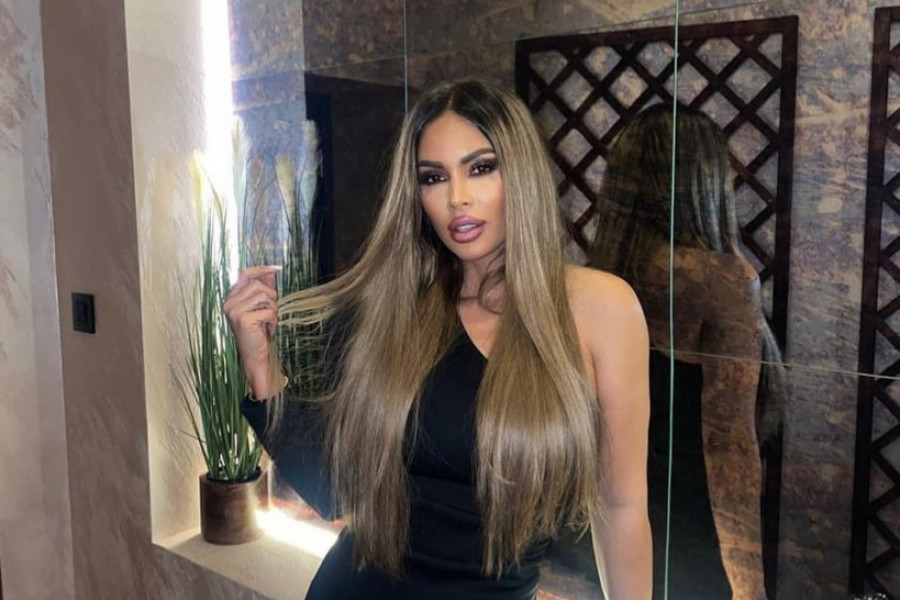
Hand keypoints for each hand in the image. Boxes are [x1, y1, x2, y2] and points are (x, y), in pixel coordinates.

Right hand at [225, 265, 279, 396]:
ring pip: (264, 297)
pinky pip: (268, 311)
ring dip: (273, 309)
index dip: (260, 269)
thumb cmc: (257, 333)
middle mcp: (229, 303)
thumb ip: (263, 290)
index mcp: (231, 298)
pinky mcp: (244, 319)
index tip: (275, 269)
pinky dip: (273, 320)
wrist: (254, 357)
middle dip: (271, 298)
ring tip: (269, 321)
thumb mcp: (260, 308)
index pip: (244, 274)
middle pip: (258, 285)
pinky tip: (268, 329)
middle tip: (271, 313)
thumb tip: (271, 272)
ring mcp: (235, 310)